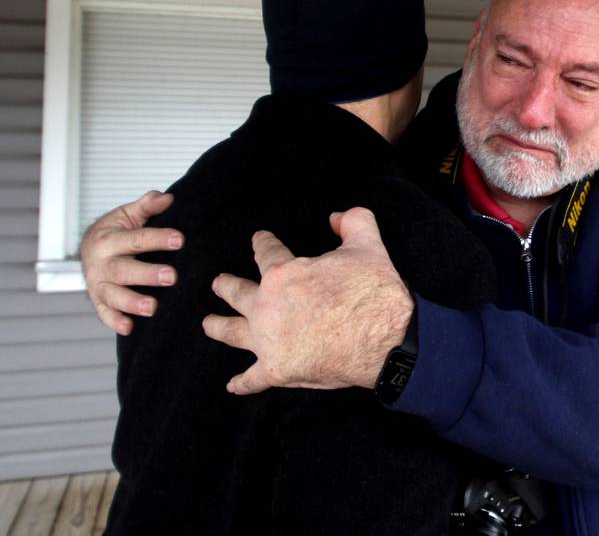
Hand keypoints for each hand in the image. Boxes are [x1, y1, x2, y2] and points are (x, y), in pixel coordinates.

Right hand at [80, 190, 183, 334]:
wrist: (88, 248)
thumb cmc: (115, 231)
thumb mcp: (128, 214)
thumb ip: (147, 206)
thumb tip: (167, 198)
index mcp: (108, 239)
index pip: (136, 238)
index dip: (158, 239)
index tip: (180, 239)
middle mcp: (100, 263)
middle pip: (124, 270)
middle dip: (147, 274)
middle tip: (172, 276)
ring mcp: (97, 284)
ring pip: (113, 295)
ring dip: (132, 302)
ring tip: (153, 307)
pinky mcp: (98, 300)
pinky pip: (104, 314)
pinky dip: (114, 321)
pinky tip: (129, 328)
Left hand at [204, 207, 413, 394]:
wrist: (385, 341)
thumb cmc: (373, 293)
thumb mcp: (368, 245)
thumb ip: (352, 222)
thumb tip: (337, 217)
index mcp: (284, 275)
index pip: (267, 254)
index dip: (263, 243)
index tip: (259, 239)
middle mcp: (267, 307)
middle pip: (238, 293)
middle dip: (226, 286)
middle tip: (218, 283)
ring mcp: (269, 342)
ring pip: (233, 332)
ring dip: (219, 327)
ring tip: (208, 324)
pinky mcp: (278, 371)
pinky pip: (253, 378)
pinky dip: (243, 383)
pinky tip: (233, 385)